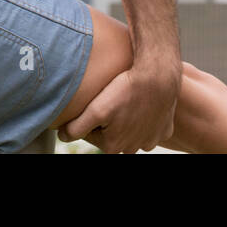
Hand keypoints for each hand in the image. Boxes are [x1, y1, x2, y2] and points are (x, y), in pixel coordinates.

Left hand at [57, 62, 180, 153]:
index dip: (92, 120)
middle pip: (116, 136)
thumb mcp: (96, 109)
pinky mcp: (165, 130)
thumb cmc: (125, 92)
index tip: (95, 104)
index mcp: (114, 147)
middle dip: (111, 122)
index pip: (95, 137)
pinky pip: (152, 126)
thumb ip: (76, 127)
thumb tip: (62, 136)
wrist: (159, 78)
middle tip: (111, 99)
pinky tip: (143, 102)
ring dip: (130, 120)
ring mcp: (151, 140)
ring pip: (135, 132)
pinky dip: (147, 117)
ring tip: (127, 99)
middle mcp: (134, 148)